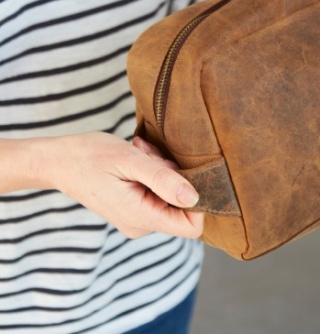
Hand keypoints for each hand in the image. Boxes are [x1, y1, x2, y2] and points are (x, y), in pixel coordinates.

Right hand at [50, 132, 203, 238]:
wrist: (59, 161)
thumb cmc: (90, 156)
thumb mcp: (131, 161)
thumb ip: (163, 180)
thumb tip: (194, 198)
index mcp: (142, 217)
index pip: (192, 227)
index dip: (198, 200)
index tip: (181, 172)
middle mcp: (141, 224)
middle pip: (182, 206)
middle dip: (174, 176)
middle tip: (151, 156)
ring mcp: (136, 218)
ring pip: (170, 196)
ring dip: (161, 170)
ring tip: (140, 153)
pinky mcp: (132, 208)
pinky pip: (157, 192)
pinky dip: (153, 173)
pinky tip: (137, 158)